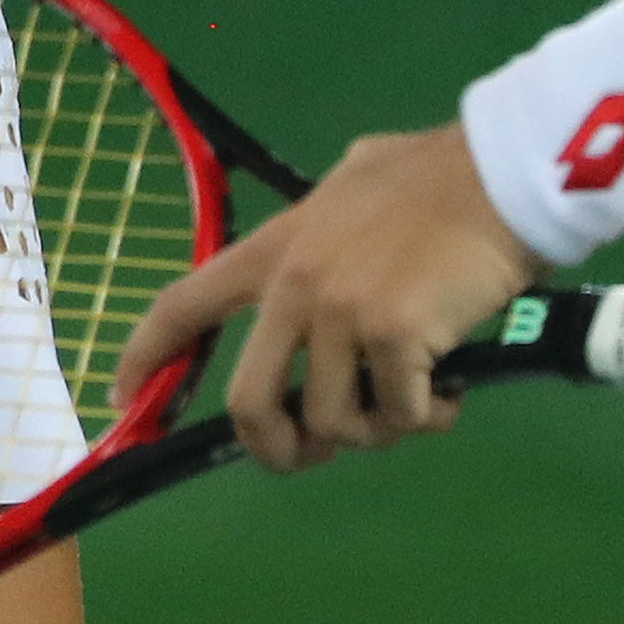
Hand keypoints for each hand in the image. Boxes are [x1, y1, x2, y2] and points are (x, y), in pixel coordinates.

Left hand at [109, 124, 541, 471]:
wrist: (502, 172)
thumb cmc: (439, 174)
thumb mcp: (353, 183)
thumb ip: (322, 224)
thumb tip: (320, 234)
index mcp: (275, 248)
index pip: (184, 304)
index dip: (144, 357)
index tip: (120, 397)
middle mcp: (294, 285)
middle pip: (249, 403)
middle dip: (276, 448)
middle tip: (315, 451)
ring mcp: (340, 313)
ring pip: (335, 422)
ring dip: (377, 429)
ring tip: (415, 400)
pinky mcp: (392, 337)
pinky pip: (400, 415)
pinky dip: (427, 418)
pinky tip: (451, 392)